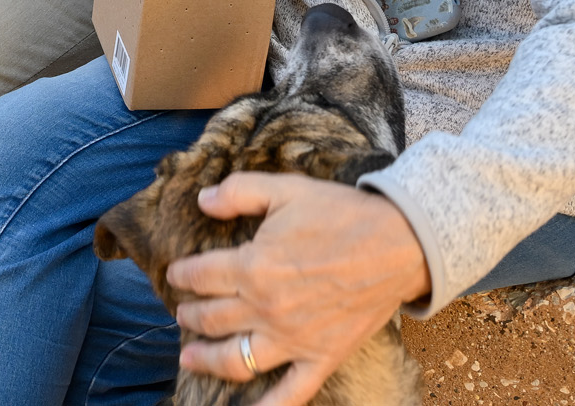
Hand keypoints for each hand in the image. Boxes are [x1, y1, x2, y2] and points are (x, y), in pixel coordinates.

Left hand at [169, 174, 430, 404]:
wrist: (398, 244)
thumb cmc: (341, 214)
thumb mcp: (285, 189)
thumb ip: (238, 192)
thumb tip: (202, 200)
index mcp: (252, 266)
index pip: (199, 276)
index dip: (182, 275)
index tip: (176, 275)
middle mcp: (265, 308)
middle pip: (210, 318)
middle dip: (189, 315)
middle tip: (182, 313)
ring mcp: (292, 339)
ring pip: (235, 360)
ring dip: (206, 359)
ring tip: (189, 356)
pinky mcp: (320, 358)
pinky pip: (289, 394)